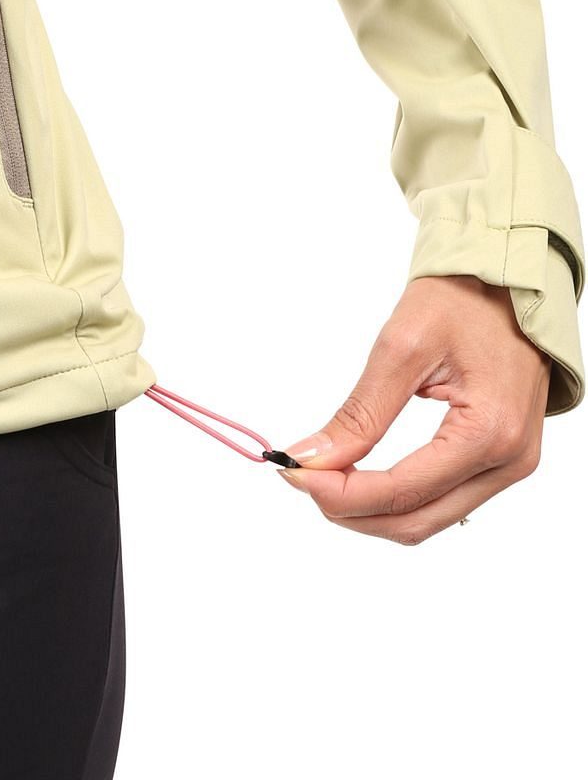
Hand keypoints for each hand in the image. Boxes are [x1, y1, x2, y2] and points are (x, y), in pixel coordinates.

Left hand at [277, 275, 550, 543]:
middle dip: (350, 510)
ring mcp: (510, 464)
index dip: (338, 493)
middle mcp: (509, 461)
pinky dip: (397, 498)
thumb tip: (310, 458)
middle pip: (414, 521)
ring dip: (371, 510)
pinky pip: (444, 500)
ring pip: (428, 519)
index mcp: (489, 432)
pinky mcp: (502, 459)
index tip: (291, 473)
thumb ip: (360, 414)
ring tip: (326, 476)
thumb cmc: (464, 299)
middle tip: (302, 476)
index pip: (401, 492)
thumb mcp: (402, 348)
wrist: (511, 280)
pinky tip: (362, 476)